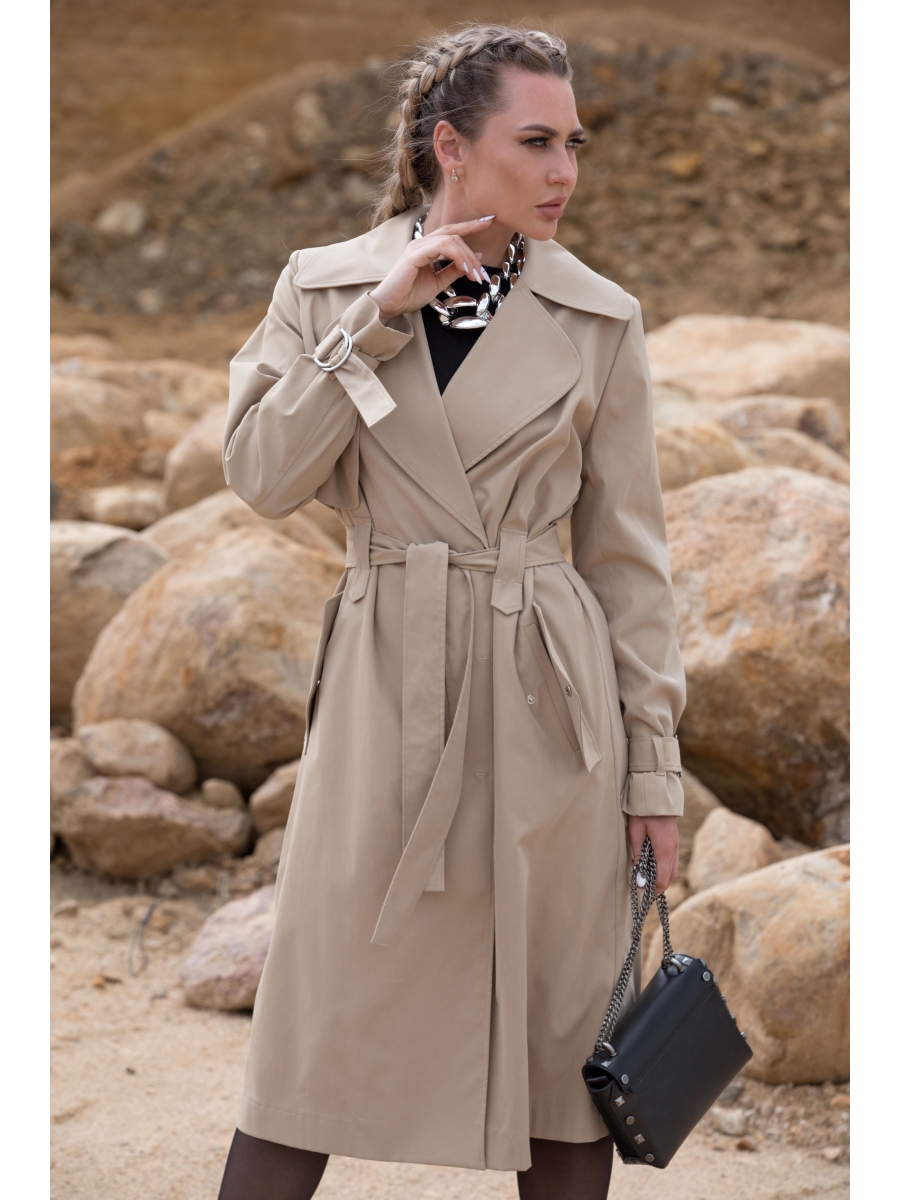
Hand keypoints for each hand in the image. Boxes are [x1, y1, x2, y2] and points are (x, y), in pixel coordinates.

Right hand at [369, 217, 495, 320]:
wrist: (390, 305)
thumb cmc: (409, 295)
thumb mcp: (438, 283)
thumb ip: (454, 271)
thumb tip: (474, 261)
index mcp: (426, 247)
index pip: (451, 231)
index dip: (470, 225)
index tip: (489, 221)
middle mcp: (421, 243)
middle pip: (454, 235)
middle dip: (472, 252)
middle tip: (482, 273)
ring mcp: (417, 246)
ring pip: (450, 240)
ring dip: (467, 257)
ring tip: (474, 275)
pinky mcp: (414, 255)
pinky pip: (441, 247)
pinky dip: (457, 257)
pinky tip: (464, 270)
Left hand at [626, 814, 679, 892]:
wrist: (656, 795)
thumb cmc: (642, 813)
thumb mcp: (635, 832)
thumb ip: (637, 854)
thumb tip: (638, 875)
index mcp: (664, 849)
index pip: (662, 878)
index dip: (653, 888)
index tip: (641, 892)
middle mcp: (673, 849)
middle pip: (670, 877)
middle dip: (659, 886)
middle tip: (644, 889)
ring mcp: (676, 845)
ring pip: (674, 870)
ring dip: (663, 878)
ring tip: (648, 880)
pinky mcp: (675, 841)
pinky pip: (673, 861)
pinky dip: (665, 868)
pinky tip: (653, 866)